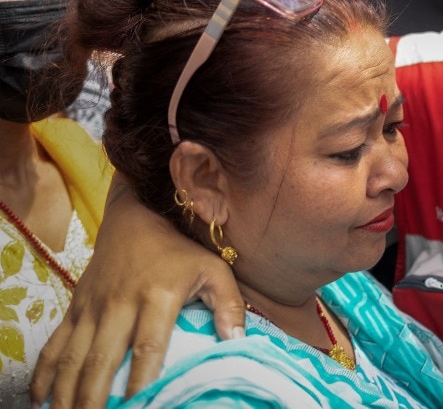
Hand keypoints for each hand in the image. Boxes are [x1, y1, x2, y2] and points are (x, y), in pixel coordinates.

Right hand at [29, 179, 244, 407]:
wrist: (136, 217)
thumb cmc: (181, 250)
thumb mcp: (214, 269)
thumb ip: (229, 305)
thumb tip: (237, 342)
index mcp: (157, 296)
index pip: (148, 346)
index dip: (141, 379)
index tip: (139, 404)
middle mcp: (120, 303)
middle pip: (102, 358)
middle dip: (94, 396)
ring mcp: (93, 307)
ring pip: (73, 356)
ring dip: (67, 392)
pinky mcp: (75, 307)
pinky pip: (54, 344)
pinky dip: (44, 373)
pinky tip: (40, 399)